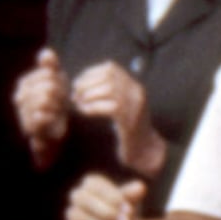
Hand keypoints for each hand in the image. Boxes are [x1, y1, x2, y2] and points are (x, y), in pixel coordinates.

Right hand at [13, 48, 69, 161]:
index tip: (62, 89)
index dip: (60, 81)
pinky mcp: (28, 126)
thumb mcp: (56, 81)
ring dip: (57, 106)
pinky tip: (54, 118)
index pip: (48, 74)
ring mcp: (22, 111)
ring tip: (58, 110)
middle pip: (48, 86)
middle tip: (61, 101)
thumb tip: (46, 52)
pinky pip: (42, 115)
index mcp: (25, 83)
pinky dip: (53, 116)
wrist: (52, 130)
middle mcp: (19, 96)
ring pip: (45, 100)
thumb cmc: (55, 102)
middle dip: (60, 94)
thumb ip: (51, 66)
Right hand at [65, 173, 147, 219]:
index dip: (111, 197)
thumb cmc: (125, 209)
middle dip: (105, 212)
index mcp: (91, 183)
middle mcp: (78, 197)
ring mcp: (72, 214)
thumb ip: (134, 192)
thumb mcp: (132, 199)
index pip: (94, 186)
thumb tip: (140, 187)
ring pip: (78, 218)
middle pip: (82, 200)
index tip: (128, 208)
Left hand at [71, 61, 167, 175]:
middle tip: (75, 96)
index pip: (111, 67)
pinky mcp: (130, 120)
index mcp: (134, 86)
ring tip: (79, 104)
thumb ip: (111, 93)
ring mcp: (135, 106)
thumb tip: (86, 82)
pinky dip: (92, 107)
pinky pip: (109, 107)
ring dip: (88, 95)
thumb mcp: (123, 107)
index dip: (90, 73)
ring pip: (108, 89)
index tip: (78, 84)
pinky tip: (85, 112)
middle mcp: (137, 92)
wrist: (145, 152)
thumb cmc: (128, 131)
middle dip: (86, 84)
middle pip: (108, 76)